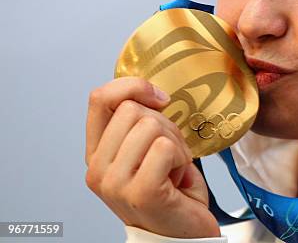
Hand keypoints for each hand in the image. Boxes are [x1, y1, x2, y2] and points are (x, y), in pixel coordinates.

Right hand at [85, 77, 220, 237]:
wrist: (183, 233)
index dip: (132, 86)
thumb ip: (138, 123)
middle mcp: (98, 169)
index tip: (159, 99)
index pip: (99, 98)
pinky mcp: (140, 192)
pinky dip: (182, 158)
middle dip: (164, 124)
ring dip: (176, 143)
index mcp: (97, 153)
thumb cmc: (170, 191)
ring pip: (151, 125)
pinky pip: (165, 147)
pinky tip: (178, 178)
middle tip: (170, 153)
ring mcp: (115, 183)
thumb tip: (149, 91)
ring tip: (174, 167)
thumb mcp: (146, 150)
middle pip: (132, 109)